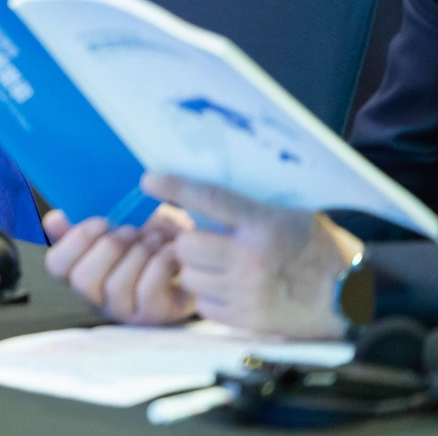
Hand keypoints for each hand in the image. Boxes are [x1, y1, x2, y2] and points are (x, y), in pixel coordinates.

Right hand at [43, 204, 194, 324]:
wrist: (198, 256)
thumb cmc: (153, 239)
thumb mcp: (120, 224)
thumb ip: (86, 224)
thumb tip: (54, 220)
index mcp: (82, 269)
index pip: (56, 265)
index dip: (75, 241)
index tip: (101, 221)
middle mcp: (98, 296)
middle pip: (83, 280)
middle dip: (109, 248)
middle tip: (130, 230)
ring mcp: (126, 310)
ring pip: (116, 286)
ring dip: (138, 254)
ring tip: (155, 237)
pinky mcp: (154, 315)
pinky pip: (147, 292)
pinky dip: (160, 264)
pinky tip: (170, 250)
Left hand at [148, 173, 363, 338]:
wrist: (352, 298)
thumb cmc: (319, 250)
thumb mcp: (289, 216)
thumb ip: (249, 210)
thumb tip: (201, 197)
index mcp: (264, 224)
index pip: (210, 199)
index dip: (176, 187)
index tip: (149, 181)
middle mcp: (251, 258)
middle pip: (187, 245)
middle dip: (189, 243)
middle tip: (203, 243)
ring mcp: (248, 291)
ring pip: (190, 276)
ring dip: (196, 271)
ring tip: (219, 269)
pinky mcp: (248, 320)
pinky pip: (204, 305)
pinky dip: (209, 298)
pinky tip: (229, 291)